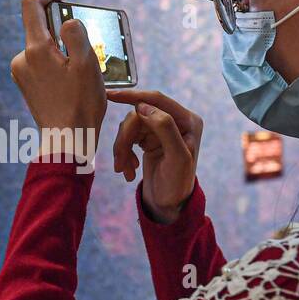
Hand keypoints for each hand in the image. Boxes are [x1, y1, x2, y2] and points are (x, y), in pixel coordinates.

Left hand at [10, 0, 106, 161]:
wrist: (66, 140)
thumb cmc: (80, 104)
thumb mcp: (87, 64)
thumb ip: (76, 34)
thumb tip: (67, 22)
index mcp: (35, 49)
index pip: (31, 5)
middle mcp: (22, 58)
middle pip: (40, 27)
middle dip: (63, 28)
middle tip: (87, 45)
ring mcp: (21, 72)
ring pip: (43, 47)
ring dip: (62, 49)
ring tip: (83, 70)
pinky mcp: (26, 84)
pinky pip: (41, 62)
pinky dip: (57, 62)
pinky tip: (73, 80)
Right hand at [107, 89, 202, 223]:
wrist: (170, 204)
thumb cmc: (178, 183)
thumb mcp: (177, 157)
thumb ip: (165, 128)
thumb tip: (144, 107)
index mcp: (188, 120)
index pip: (157, 100)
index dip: (133, 96)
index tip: (110, 96)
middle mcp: (175, 121)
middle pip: (138, 116)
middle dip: (125, 138)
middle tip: (119, 161)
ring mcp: (160, 129)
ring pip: (130, 127)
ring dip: (122, 149)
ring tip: (123, 170)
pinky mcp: (148, 138)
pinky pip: (128, 137)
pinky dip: (124, 154)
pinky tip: (128, 170)